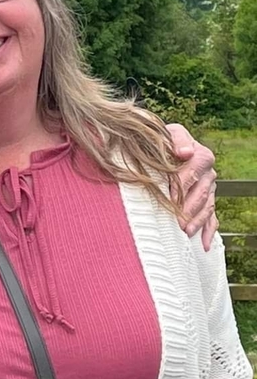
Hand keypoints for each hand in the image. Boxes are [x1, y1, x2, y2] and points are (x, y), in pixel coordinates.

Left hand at [166, 123, 217, 250]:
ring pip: (206, 208)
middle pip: (200, 194)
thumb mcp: (169, 133)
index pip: (192, 172)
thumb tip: (185, 152)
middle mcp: (209, 173)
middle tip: (177, 222)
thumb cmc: (165, 140)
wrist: (168, 147)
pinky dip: (208, 232)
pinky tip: (203, 245)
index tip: (170, 198)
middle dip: (188, 209)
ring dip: (197, 221)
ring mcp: (210, 189)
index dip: (180, 185)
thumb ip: (177, 139)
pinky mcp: (208, 201)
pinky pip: (212, 219)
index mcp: (201, 155)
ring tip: (186, 232)